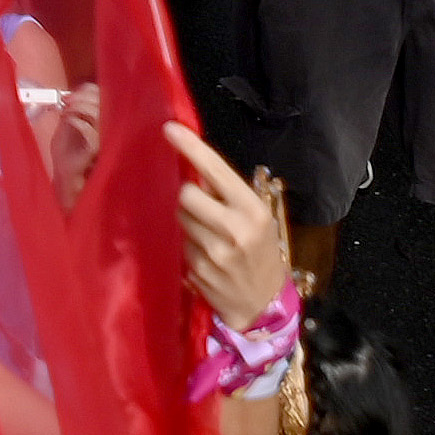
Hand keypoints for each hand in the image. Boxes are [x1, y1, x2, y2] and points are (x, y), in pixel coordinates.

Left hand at [170, 125, 291, 330]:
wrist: (264, 305)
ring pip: (181, 218)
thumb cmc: (261, 254)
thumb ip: (230, 195)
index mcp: (253, 210)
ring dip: (189, 221)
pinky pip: (182, 243)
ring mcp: (214, 253)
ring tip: (210, 235)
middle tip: (203, 207)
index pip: (215, 170)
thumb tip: (194, 165)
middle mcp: (235, 230)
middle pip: (186, 194)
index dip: (191, 147)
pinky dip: (189, 244)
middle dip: (189, 196)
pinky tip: (207, 256)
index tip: (169, 128)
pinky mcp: (198, 270)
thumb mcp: (259, 221)